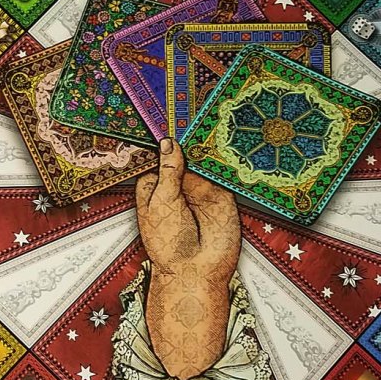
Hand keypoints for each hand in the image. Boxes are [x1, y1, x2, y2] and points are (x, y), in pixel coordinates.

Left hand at [135, 140, 240, 379]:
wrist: (196, 271)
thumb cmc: (169, 242)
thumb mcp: (162, 201)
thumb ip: (169, 170)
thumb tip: (169, 142)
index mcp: (155, 188)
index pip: (160, 158)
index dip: (164, 142)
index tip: (166, 117)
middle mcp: (178, 187)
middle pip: (183, 156)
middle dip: (186, 138)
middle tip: (190, 108)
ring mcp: (201, 190)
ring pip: (203, 161)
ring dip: (206, 145)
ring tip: (209, 119)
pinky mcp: (222, 195)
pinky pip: (222, 172)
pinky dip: (224, 159)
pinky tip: (225, 140)